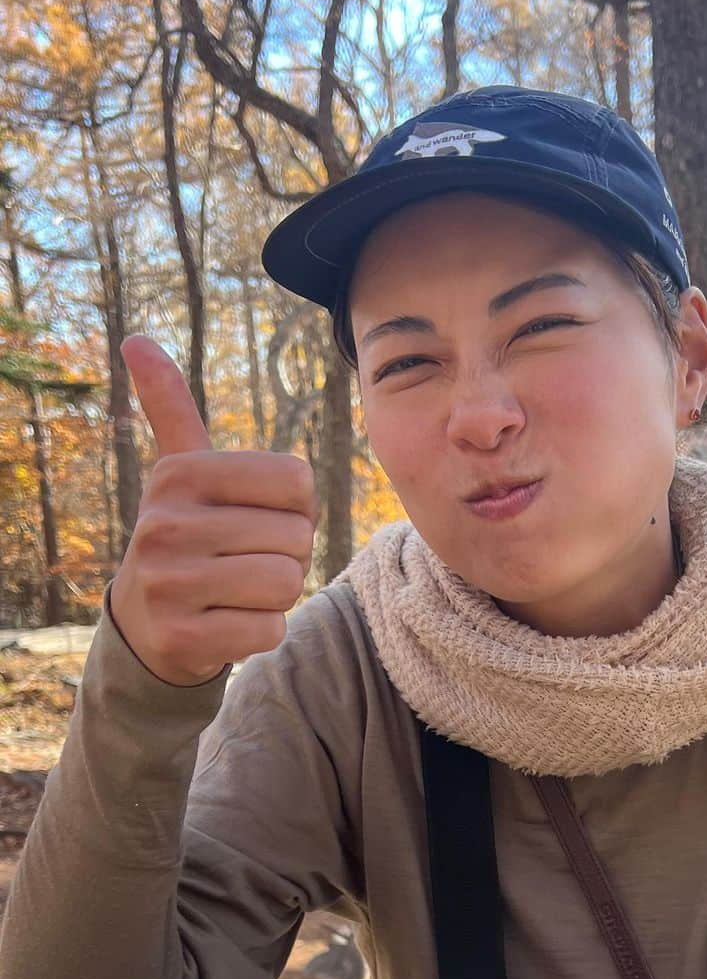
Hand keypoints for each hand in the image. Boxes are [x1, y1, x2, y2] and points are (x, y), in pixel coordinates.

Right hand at [111, 336, 317, 685]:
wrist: (145, 622)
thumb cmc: (187, 536)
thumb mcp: (179, 472)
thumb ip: (170, 407)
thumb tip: (136, 339)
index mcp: (178, 474)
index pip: (297, 482)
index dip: (294, 507)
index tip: (254, 517)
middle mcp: (165, 524)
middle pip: (296, 537)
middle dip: (287, 555)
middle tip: (243, 561)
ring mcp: (169, 584)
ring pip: (287, 584)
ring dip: (276, 595)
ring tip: (236, 591)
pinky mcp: (182, 638)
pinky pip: (270, 630)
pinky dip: (261, 632)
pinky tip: (226, 623)